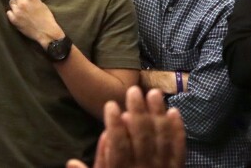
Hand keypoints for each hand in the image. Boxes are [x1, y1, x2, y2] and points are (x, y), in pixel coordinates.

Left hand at [0, 0, 63, 48]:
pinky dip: (14, 14)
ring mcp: (17, 10)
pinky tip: (22, 18)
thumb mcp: (41, 3)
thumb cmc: (46, 17)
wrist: (45, 32)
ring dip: (15, 4)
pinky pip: (10, 12)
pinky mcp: (13, 19)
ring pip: (11, 2)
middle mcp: (23, 1)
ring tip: (24, 12)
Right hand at [66, 87, 185, 167]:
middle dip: (138, 111)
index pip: (118, 148)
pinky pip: (179, 149)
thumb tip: (71, 161)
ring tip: (154, 93)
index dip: (114, 126)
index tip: (110, 105)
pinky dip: (178, 131)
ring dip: (158, 114)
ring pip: (162, 138)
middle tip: (133, 90)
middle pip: (142, 137)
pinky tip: (175, 112)